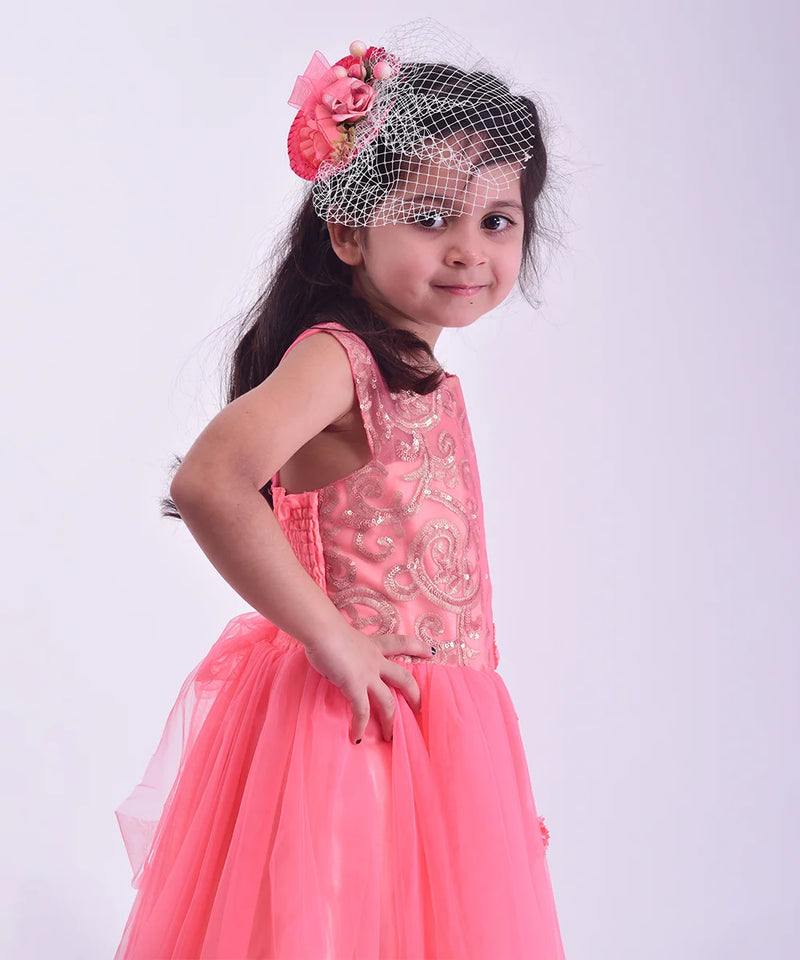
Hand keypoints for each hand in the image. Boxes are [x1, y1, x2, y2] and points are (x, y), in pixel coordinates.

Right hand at [302, 625, 434, 744]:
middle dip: (414, 694)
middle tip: (419, 708)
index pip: (400, 643)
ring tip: (390, 737)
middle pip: (403, 678)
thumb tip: (339, 656)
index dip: (417, 647)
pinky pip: (362, 711)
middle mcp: (375, 661)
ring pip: (388, 701)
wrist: (323, 630)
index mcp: (373, 646)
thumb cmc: (327, 629)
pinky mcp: (355, 686)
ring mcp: (367, 675)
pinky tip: (357, 738)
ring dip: (389, 721)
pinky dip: (360, 726)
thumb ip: (348, 649)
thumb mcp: (344, 637)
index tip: (431, 652)